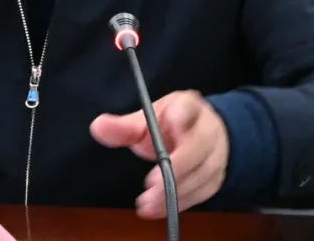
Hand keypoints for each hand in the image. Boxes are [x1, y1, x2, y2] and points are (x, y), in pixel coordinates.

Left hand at [90, 89, 228, 218]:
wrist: (202, 136)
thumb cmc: (171, 126)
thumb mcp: (148, 120)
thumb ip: (124, 127)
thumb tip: (97, 126)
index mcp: (188, 106)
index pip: (188, 106)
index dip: (180, 116)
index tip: (169, 123)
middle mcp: (207, 129)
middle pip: (197, 147)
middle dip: (175, 168)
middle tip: (150, 184)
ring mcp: (216, 154)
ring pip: (200, 174)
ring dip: (174, 191)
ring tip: (147, 203)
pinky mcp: (216, 178)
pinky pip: (200, 192)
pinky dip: (179, 203)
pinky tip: (158, 208)